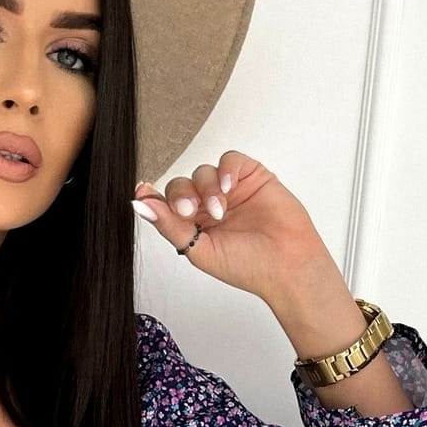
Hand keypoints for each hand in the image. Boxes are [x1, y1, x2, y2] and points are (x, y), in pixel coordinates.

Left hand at [131, 151, 325, 303]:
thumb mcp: (198, 250)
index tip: (142, 192)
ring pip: (203, 171)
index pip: (167, 205)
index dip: (154, 197)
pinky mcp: (251, 176)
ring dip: (206, 188)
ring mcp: (230, 190)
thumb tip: (140, 205)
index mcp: (194, 226)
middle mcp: (209, 206)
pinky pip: (230, 160)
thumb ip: (170, 226)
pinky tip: (227, 188)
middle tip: (189, 211)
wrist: (286, 265)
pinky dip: (225, 170)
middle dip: (181, 195)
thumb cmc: (248, 266)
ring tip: (219, 211)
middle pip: (181, 185)